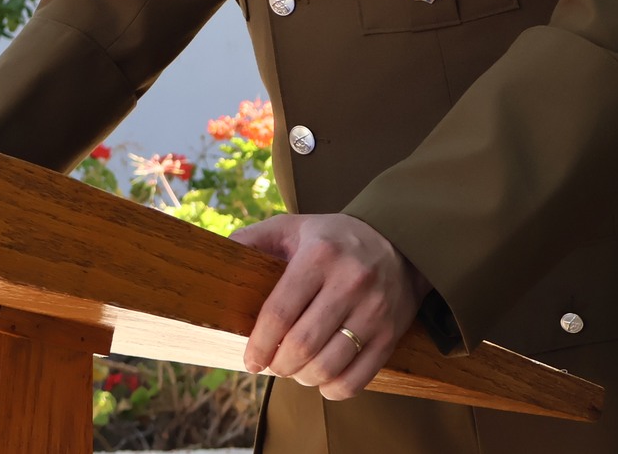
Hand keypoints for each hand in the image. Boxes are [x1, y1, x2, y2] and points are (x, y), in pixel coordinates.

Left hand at [231, 213, 430, 400]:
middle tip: (273, 364)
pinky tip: (321, 379)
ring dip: (302, 378)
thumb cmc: (335, 239)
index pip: (279, 312)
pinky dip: (332, 390)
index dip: (259, 344)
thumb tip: (217, 255)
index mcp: (319, 255)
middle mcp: (349, 282)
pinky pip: (356, 380)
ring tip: (296, 369)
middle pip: (301, 345)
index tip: (251, 360)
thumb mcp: (294, 227)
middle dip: (278, 365)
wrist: (400, 241)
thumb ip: (254, 238)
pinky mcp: (390, 335)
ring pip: (327, 367)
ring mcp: (374, 311)